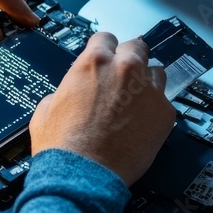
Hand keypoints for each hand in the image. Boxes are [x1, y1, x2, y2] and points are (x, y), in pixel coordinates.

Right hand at [29, 33, 175, 185]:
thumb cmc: (64, 145)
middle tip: (123, 77)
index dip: (104, 49)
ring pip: (156, 72)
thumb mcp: (48, 106)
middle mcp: (125, 69)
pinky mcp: (165, 113)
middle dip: (129, 59)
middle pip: (137, 47)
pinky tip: (142, 124)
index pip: (106, 37)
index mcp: (94, 62)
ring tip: (136, 101)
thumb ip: (68, 87)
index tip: (106, 58)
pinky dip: (155, 109)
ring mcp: (149, 90)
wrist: (84, 175)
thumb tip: (74, 90)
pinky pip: (165, 102)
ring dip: (146, 82)